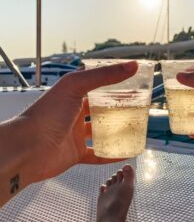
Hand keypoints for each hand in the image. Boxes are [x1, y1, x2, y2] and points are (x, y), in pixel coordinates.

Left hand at [16, 61, 137, 181]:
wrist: (27, 149)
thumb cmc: (46, 114)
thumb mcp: (75, 86)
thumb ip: (104, 76)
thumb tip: (133, 66)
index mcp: (71, 96)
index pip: (96, 87)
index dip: (113, 85)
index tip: (132, 85)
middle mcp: (73, 115)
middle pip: (100, 111)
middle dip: (118, 110)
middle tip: (138, 109)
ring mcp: (74, 135)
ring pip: (100, 133)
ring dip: (116, 132)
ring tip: (135, 129)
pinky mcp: (76, 154)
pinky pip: (98, 155)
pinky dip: (112, 155)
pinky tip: (127, 152)